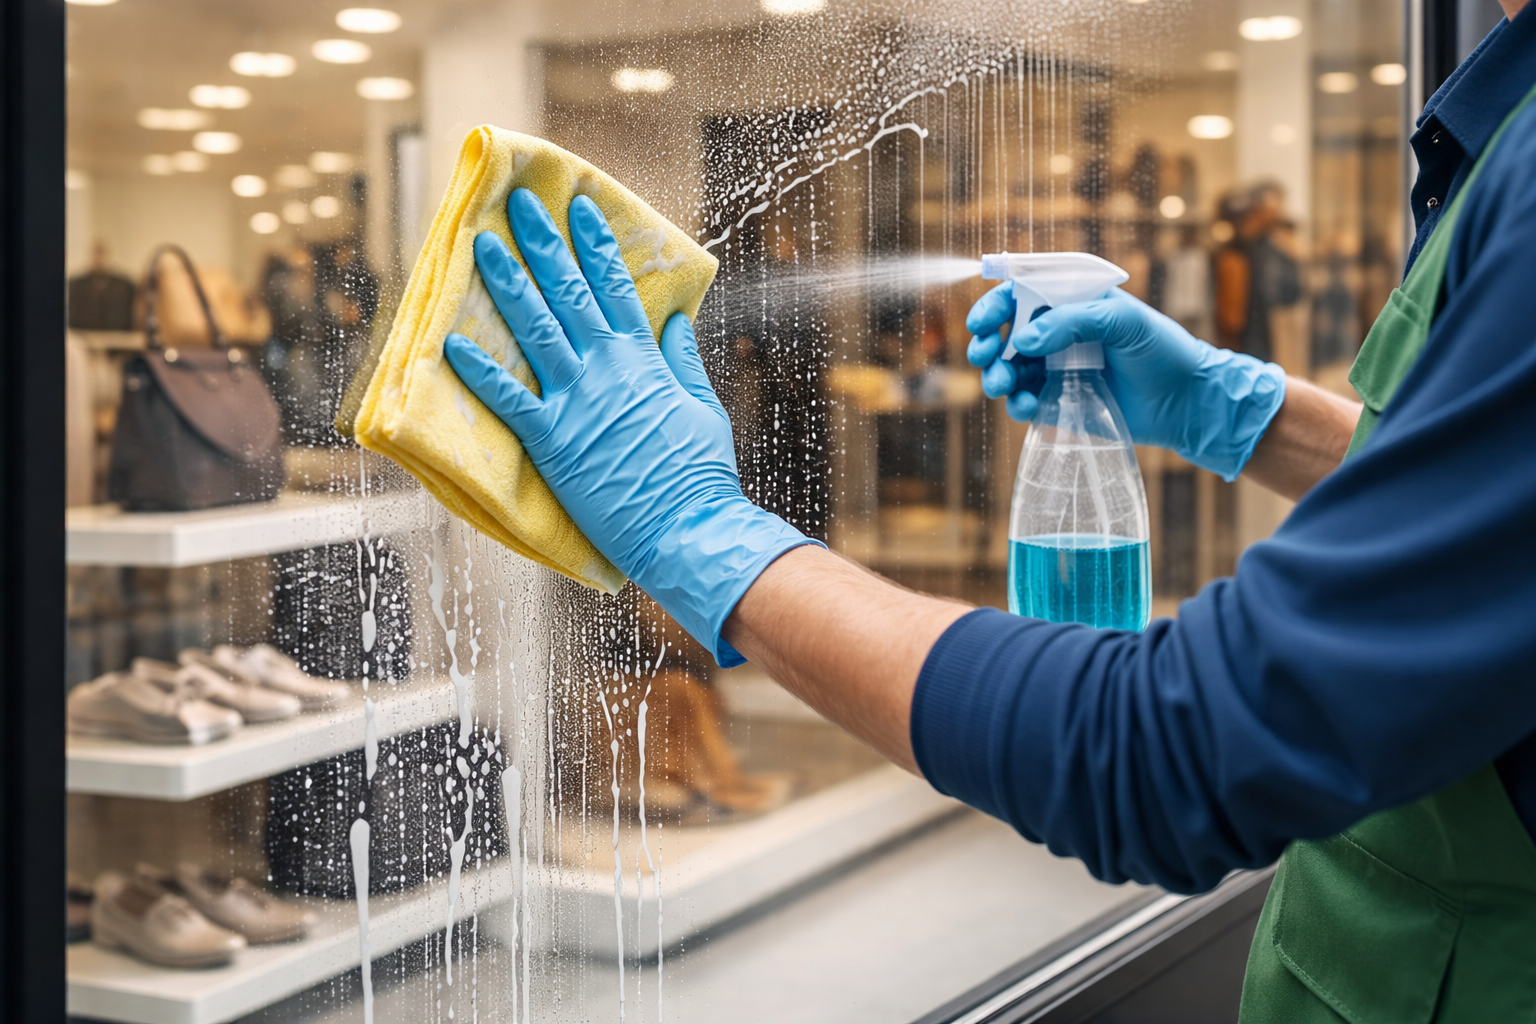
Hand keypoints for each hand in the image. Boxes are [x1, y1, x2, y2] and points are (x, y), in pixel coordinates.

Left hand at [443, 189, 814, 664]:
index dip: (594, 244)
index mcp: (644, 358)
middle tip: (519, 205)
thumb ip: (683, 363)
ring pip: (535, 329)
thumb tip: (677, 322)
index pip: (615, 286)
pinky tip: (451, 343)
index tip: (578, 207)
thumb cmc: (700, 474)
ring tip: (484, 247)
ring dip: (508, 285)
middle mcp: (607, 368)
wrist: (689, 527)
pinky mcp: (553, 442)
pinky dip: (480, 371)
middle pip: (568, 293)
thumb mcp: (703, 408)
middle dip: (543, 244)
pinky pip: (509, 400)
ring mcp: (577, 402)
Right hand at [966, 285, 1285, 480]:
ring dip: (996, 376)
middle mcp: (1057, 335)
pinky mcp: (1058, 403)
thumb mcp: (1122, 320)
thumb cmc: (1161, 349)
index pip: (1020, 296)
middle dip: (986, 344)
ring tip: (1000, 386)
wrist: (1186, 401)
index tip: (982, 324)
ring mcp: (1055, 370)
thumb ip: (1073, 322)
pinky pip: (1025, 402)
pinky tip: (1025, 406)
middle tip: (982, 356)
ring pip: (1008, 371)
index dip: (995, 306)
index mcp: (1070, 304)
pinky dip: (1017, 404)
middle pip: (1005, 335)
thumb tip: (1022, 340)